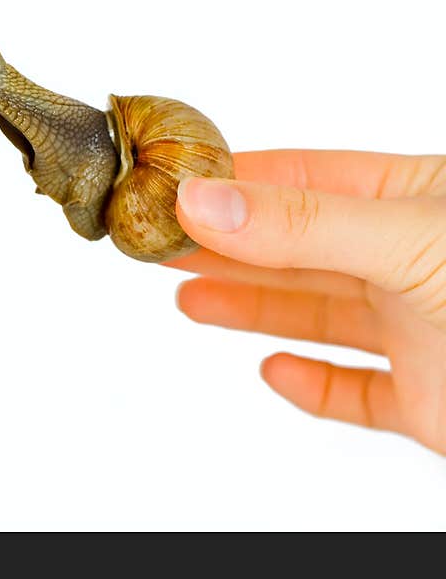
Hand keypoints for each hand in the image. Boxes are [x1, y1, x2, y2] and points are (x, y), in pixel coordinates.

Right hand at [171, 150, 445, 454]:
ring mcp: (420, 331)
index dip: (232, 186)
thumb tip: (202, 203)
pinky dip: (310, 384)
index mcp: (418, 200)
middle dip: (224, 249)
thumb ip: (304, 225)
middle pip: (296, 251)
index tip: (168, 192)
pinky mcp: (426, 399)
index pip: (304, 180)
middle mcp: (411, 261)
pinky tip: (276, 372)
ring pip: (317, 316)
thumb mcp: (409, 241)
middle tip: (159, 247)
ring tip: (192, 300)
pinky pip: (355, 390)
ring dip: (252, 310)